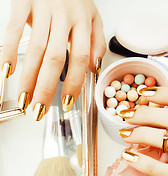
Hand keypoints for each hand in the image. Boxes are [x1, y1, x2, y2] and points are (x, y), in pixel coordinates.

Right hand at [0, 0, 105, 119]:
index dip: (74, 83)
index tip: (68, 102)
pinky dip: (9, 50)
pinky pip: (14, 28)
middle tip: (40, 109)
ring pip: (36, 50)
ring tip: (25, 99)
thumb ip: (96, 42)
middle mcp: (64, 17)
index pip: (80, 59)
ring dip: (29, 77)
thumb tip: (94, 68)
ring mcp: (43, 10)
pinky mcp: (24, 2)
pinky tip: (8, 70)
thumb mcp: (93, 17)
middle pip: (56, 59)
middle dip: (47, 88)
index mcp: (83, 22)